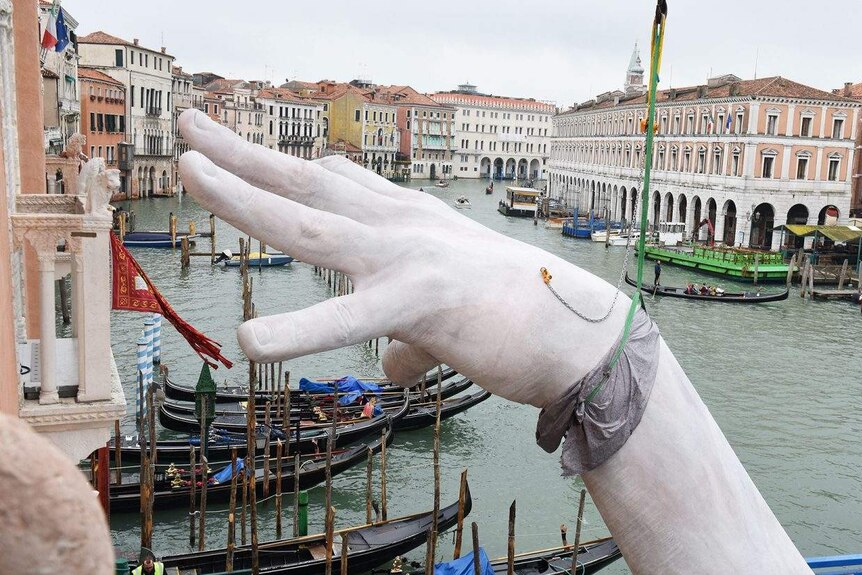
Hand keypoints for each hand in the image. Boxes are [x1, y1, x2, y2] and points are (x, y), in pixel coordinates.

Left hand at [178, 110, 629, 407]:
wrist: (577, 334)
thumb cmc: (514, 319)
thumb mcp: (446, 316)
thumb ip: (409, 336)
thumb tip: (394, 367)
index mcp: (406, 223)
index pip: (334, 184)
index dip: (282, 168)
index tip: (240, 151)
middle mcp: (400, 225)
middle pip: (306, 184)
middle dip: (242, 155)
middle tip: (186, 124)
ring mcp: (408, 255)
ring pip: (310, 223)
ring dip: (245, 195)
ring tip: (189, 166)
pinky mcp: (423, 301)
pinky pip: (352, 320)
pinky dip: (300, 332)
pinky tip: (252, 346)